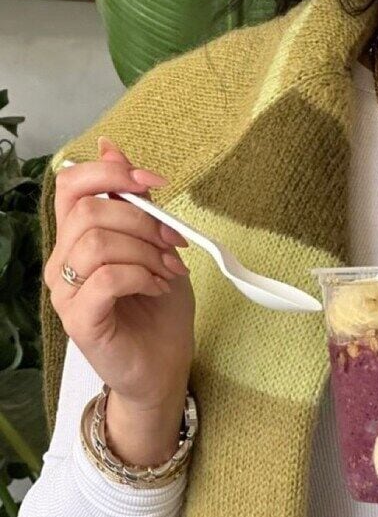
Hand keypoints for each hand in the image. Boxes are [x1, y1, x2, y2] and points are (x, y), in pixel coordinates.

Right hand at [44, 137, 194, 413]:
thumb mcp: (156, 248)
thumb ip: (136, 204)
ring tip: (169, 271)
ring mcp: (66, 292)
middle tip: (174, 243)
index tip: (154, 183)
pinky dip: (141, 276)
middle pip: (88, 210)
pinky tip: (158, 287)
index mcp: (77, 240)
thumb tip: (113, 146)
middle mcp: (62, 263)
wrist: (163, 369)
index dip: (112, 173)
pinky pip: (105, 278)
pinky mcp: (80, 320)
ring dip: (146, 251)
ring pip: (98, 242)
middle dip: (142, 219)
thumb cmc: (159, 314)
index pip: (70, 185)